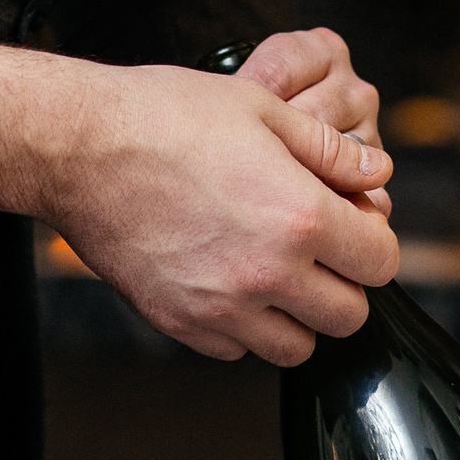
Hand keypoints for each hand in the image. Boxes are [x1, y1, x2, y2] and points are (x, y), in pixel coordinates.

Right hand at [0, 46, 396, 365]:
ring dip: (297, 314)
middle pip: (348, 315)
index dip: (371, 238)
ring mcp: (221, 307)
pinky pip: (237, 350)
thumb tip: (378, 172)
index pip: (381, 262)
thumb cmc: (168, 116)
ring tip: (273, 269)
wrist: (78, 147)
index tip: (349, 221)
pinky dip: (243, 326)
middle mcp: (268, 274)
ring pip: (297, 346)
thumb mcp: (262, 109)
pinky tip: (226, 279)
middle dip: (343, 282)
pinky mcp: (180, 323)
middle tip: (316, 248)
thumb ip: (330, 151)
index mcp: (300, 217)